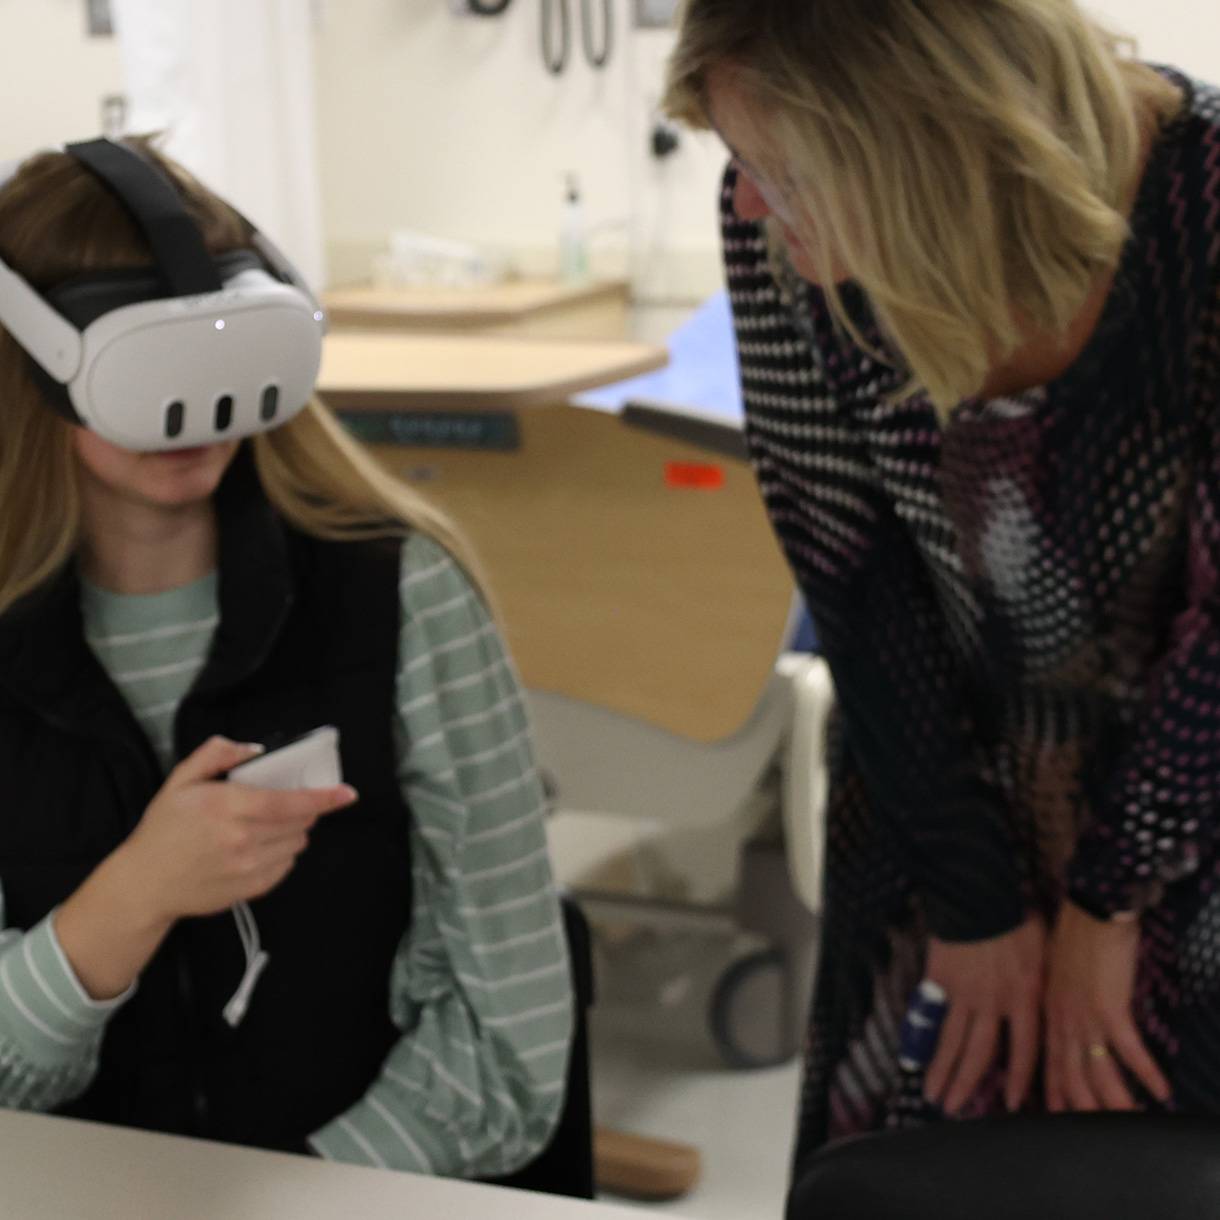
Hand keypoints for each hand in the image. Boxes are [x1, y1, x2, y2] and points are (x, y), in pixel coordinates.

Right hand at [119, 735, 357, 921]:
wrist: (145, 883)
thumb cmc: (163, 829)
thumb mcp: (181, 781)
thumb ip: (216, 754)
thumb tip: (253, 749)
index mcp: (228, 807)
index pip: (291, 802)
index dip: (324, 798)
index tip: (347, 794)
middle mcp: (243, 838)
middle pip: (301, 822)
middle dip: (303, 809)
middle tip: (284, 802)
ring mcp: (248, 867)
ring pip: (297, 843)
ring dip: (293, 831)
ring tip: (265, 826)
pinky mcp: (250, 888)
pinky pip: (286, 866)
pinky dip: (282, 853)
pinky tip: (259, 847)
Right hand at [924, 916, 1044, 1113]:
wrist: (977, 893)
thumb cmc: (1016, 916)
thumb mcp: (1042, 952)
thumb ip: (1041, 982)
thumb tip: (1046, 998)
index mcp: (1025, 996)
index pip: (1024, 1050)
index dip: (1020, 1079)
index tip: (1015, 1103)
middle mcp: (994, 1002)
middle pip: (979, 1054)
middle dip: (966, 1083)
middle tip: (954, 1108)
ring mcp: (963, 992)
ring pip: (951, 1040)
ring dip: (941, 1070)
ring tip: (932, 1093)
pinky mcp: (939, 978)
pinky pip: (932, 1015)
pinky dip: (924, 1036)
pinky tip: (917, 1054)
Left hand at [1044, 900, 1170, 1112]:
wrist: (1090, 910)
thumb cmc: (1079, 937)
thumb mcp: (1062, 976)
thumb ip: (1067, 1003)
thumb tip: (1082, 1019)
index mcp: (1051, 1014)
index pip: (1051, 1066)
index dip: (1056, 1096)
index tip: (1063, 1121)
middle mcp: (1063, 1021)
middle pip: (1071, 1079)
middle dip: (1085, 1112)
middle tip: (1101, 1137)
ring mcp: (1085, 1017)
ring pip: (1099, 1075)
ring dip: (1118, 1104)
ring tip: (1135, 1124)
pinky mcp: (1110, 1009)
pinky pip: (1129, 1052)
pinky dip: (1145, 1073)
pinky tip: (1160, 1091)